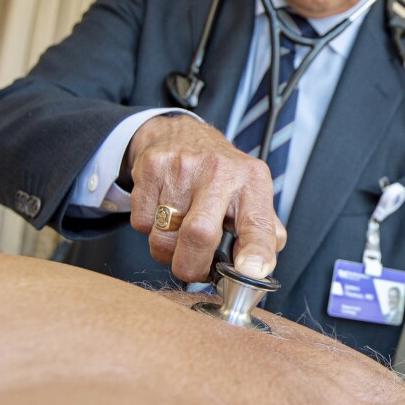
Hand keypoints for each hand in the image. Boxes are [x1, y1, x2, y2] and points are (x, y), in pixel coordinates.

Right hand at [125, 114, 286, 280]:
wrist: (184, 134)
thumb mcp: (252, 196)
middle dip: (192, 266)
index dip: (256, 251)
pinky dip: (149, 230)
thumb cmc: (223, 177)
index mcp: (252, 182)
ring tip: (179, 232)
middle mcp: (220, 170)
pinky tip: (163, 210)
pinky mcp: (152, 167)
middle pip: (199, 234)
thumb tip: (256, 269)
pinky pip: (141, 224)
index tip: (251, 271)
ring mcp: (183, 166)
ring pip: (164, 238)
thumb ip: (263, 234)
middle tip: (193, 270)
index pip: (258, 223)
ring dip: (168, 251)